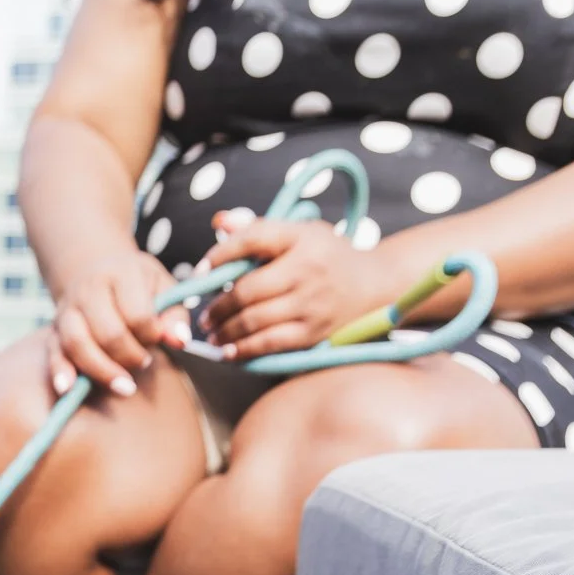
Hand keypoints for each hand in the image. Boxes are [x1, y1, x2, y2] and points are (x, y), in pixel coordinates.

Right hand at [48, 248, 189, 398]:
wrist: (97, 271)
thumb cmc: (138, 286)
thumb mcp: (164, 288)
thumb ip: (175, 315)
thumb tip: (180, 341)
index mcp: (121, 273)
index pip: (137, 314)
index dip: (151, 334)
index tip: (157, 338)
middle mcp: (88, 288)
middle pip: (108, 332)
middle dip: (130, 356)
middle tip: (144, 363)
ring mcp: (67, 309)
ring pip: (78, 343)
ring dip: (103, 370)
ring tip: (125, 387)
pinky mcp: (54, 329)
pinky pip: (54, 352)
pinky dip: (60, 370)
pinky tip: (69, 388)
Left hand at [200, 212, 385, 360]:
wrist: (373, 285)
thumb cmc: (326, 255)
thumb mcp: (299, 232)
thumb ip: (258, 228)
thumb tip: (218, 221)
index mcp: (301, 238)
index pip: (252, 241)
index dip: (219, 255)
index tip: (200, 270)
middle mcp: (306, 271)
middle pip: (247, 289)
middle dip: (218, 305)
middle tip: (203, 315)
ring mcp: (311, 304)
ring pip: (254, 320)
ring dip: (225, 330)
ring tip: (211, 333)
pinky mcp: (313, 332)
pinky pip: (271, 344)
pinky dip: (244, 350)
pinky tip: (227, 352)